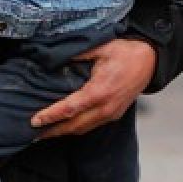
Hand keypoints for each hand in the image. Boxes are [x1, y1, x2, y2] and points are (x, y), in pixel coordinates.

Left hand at [31, 38, 156, 137]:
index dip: (51, 116)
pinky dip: (76, 128)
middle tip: (32, 133)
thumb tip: (55, 58)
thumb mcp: (100, 48)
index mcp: (99, 91)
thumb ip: (77, 54)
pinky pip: (91, 125)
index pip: (69, 109)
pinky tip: (64, 126)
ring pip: (83, 129)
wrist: (150, 61)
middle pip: (74, 126)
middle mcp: (105, 108)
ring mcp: (110, 113)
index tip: (35, 120)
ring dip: (63, 132)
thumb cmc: (124, 52)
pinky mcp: (114, 115)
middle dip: (52, 131)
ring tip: (44, 133)